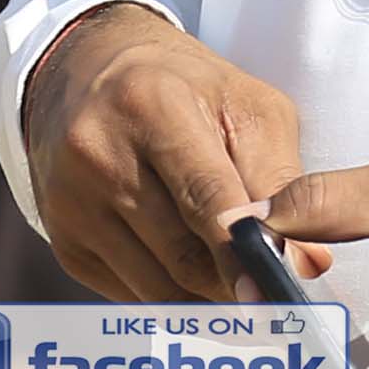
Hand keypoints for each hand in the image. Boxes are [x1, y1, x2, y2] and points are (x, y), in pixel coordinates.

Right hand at [21, 7, 302, 304]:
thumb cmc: (187, 90)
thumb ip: (281, 181)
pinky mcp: (63, 241)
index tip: (276, 289)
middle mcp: (98, 154)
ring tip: (238, 278)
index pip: (204, 196)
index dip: (244, 252)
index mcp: (152, 105)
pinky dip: (172, 293)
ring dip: (207, 295)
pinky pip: (131, 295)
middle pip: (182, 254)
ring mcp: (71, 203)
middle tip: (275, 291)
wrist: (92, 73)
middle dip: (235, 281)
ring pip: (158, 287)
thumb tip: (305, 264)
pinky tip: (190, 268)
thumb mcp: (247, 107)